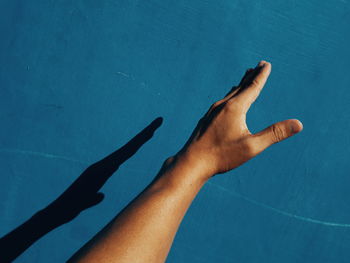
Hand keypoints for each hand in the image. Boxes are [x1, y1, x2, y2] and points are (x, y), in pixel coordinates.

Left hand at [177, 61, 302, 178]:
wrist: (191, 162)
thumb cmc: (222, 156)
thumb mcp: (252, 147)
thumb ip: (274, 134)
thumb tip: (298, 124)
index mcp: (234, 108)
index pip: (252, 88)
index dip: (261, 76)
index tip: (266, 64)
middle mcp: (222, 106)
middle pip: (240, 87)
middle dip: (251, 76)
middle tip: (259, 65)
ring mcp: (211, 112)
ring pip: (229, 94)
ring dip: (240, 85)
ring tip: (244, 78)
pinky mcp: (206, 120)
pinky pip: (221, 102)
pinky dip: (229, 96)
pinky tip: (226, 102)